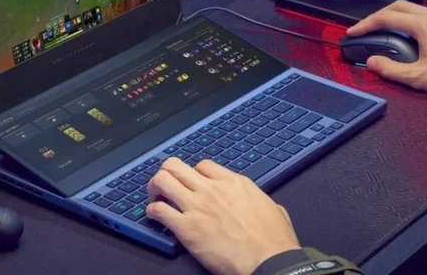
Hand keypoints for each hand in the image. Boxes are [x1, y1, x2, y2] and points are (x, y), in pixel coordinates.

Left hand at [145, 158, 299, 274]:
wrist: (270, 261)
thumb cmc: (274, 241)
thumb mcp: (272, 207)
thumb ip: (257, 198)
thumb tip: (258, 202)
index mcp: (233, 182)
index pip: (202, 165)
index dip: (193, 173)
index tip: (191, 183)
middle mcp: (212, 189)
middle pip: (176, 165)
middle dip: (167, 173)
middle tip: (166, 186)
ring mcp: (197, 206)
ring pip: (162, 180)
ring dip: (154, 188)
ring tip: (155, 198)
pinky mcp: (187, 228)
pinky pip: (159, 210)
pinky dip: (151, 211)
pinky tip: (154, 217)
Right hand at [347, 0, 426, 93]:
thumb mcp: (419, 77)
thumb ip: (391, 69)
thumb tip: (373, 63)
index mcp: (422, 25)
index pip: (385, 18)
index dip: (365, 25)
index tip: (353, 32)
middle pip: (395, 7)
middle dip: (376, 16)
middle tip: (365, 28)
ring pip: (409, 8)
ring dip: (391, 15)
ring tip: (382, 29)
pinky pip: (420, 13)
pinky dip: (405, 18)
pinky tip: (404, 32)